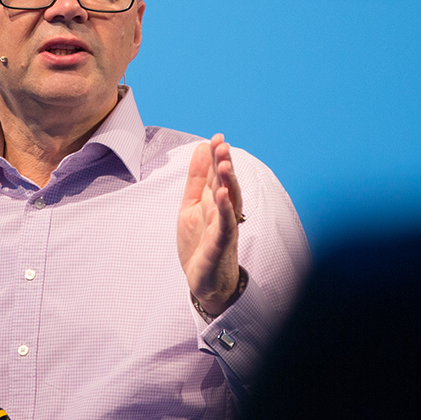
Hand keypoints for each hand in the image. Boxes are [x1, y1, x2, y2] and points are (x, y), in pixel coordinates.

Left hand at [177, 134, 242, 315]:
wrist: (205, 281)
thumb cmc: (200, 243)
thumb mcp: (191, 206)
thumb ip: (196, 179)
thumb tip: (200, 148)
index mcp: (214, 203)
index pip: (216, 176)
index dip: (216, 157)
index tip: (216, 137)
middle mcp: (223, 213)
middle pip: (225, 185)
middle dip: (224, 164)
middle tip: (222, 144)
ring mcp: (223, 229)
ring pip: (229, 202)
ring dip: (227, 182)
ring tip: (224, 163)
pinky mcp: (220, 246)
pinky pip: (226, 226)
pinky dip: (225, 210)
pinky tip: (221, 196)